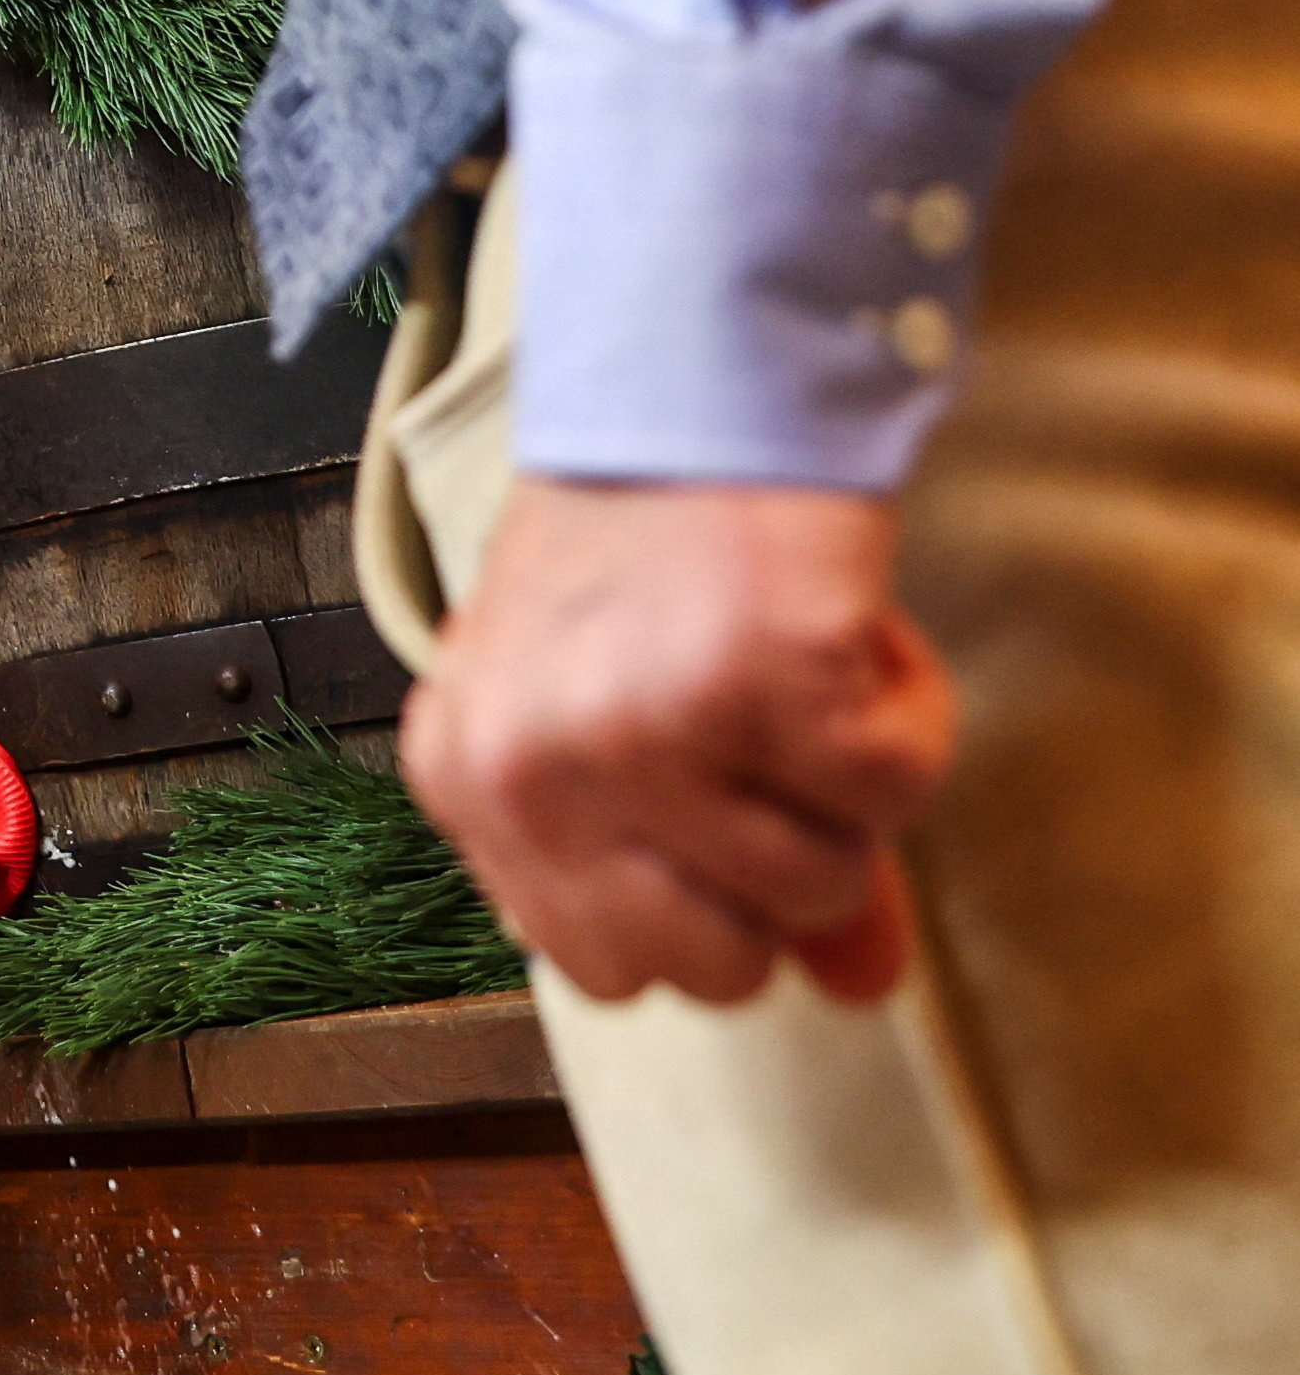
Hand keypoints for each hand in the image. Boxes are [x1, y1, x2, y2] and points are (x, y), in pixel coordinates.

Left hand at [401, 477, 945, 1005]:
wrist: (689, 389)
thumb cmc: (644, 562)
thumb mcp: (622, 718)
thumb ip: (719, 872)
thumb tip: (853, 984)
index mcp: (468, 785)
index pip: (604, 972)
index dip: (695, 911)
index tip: (715, 821)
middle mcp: (534, 772)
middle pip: (717, 965)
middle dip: (778, 872)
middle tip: (763, 752)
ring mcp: (639, 732)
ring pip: (817, 882)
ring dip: (845, 789)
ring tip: (793, 672)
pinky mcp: (760, 681)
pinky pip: (893, 792)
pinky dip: (907, 718)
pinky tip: (846, 638)